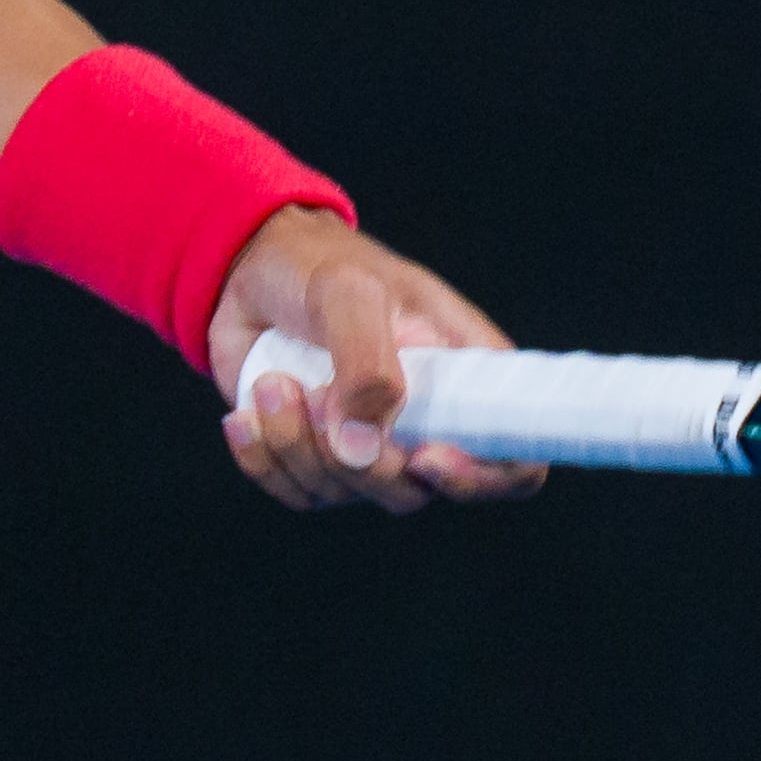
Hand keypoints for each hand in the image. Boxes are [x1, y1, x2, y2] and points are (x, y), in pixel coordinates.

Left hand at [206, 204, 547, 513]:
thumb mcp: (349, 294)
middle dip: (357, 459)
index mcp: (466, 377)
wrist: (250, 269)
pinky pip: (299, 493)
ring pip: (348, 494)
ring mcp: (370, 444)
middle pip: (415, 492)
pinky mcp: (317, 457)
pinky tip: (245, 415)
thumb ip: (365, 365)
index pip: (514, 461)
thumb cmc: (319, 267)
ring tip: (271, 385)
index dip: (481, 479)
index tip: (423, 457)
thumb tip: (363, 450)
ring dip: (297, 447)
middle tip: (313, 396)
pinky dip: (264, 460)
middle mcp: (427, 421)